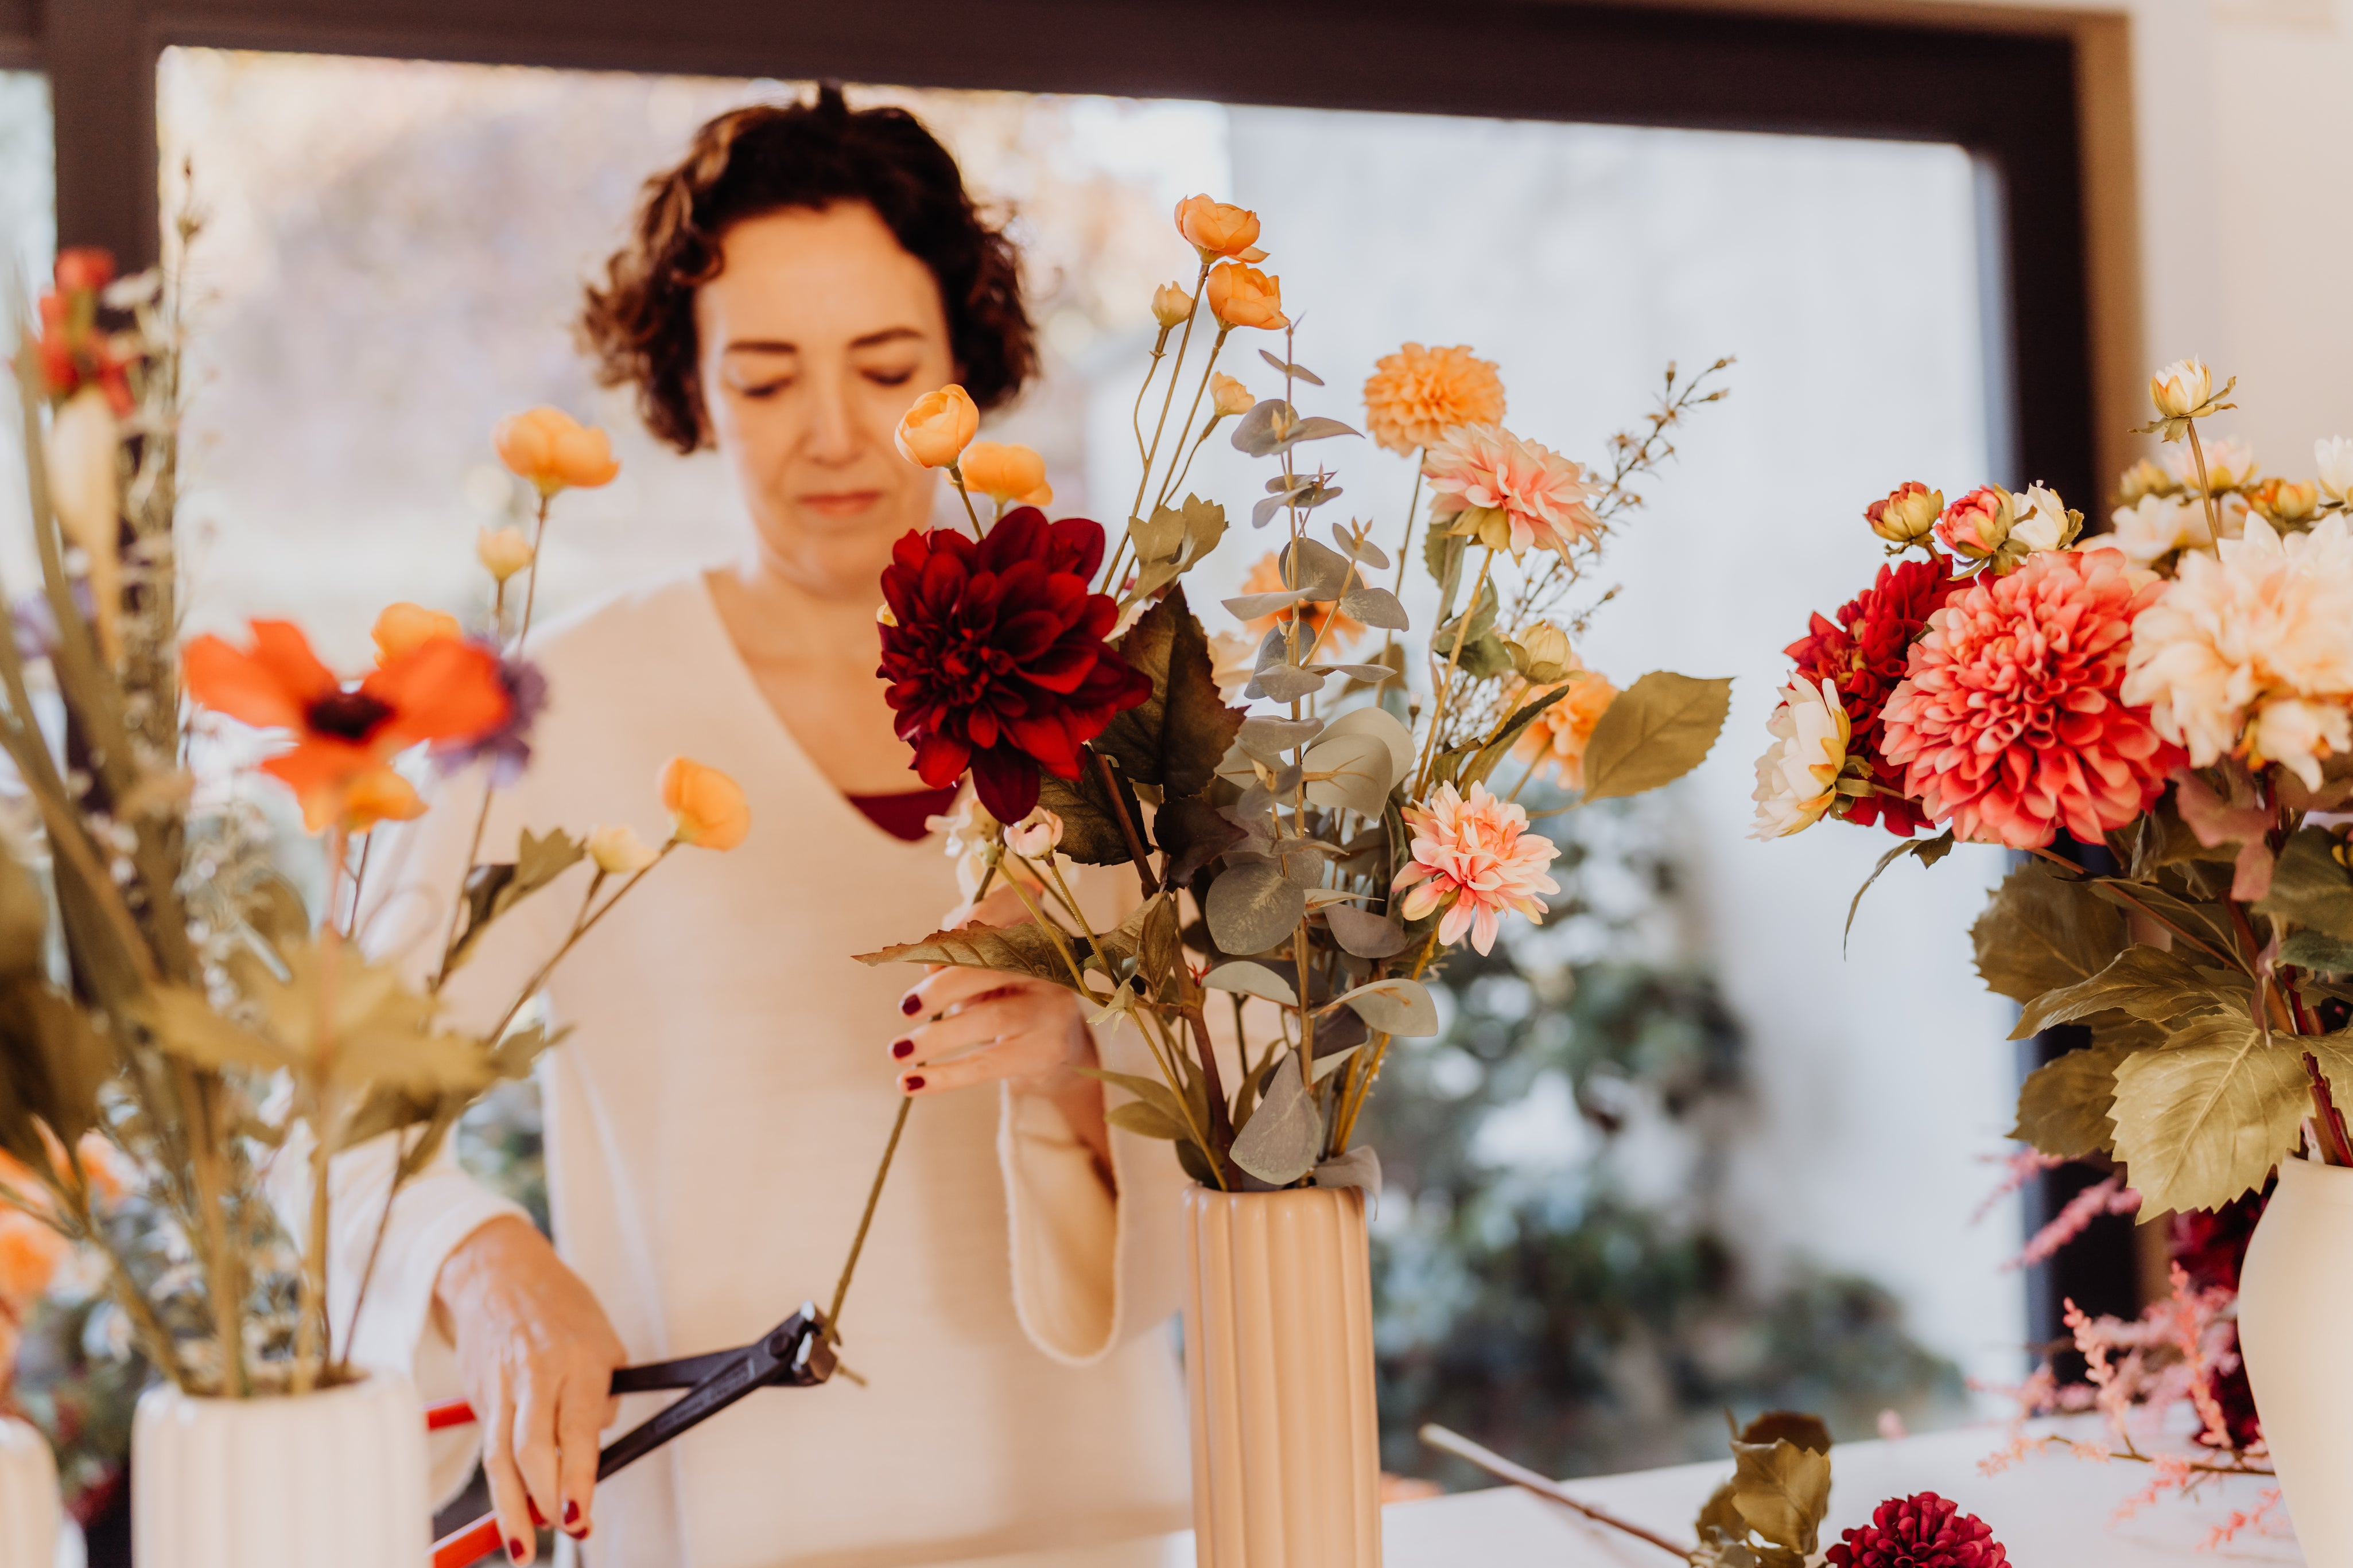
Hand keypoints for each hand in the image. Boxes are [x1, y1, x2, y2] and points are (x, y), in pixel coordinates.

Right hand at [435, 1216, 626, 1562]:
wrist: (497, 1272)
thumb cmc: (562, 1309)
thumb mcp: (604, 1342)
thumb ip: (602, 1398)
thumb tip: (592, 1452)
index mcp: (577, 1360)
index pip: (575, 1428)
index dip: (577, 1475)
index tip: (580, 1514)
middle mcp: (535, 1375)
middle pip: (530, 1450)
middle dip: (544, 1499)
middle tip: (565, 1529)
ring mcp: (500, 1387)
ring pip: (499, 1458)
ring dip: (510, 1508)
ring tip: (522, 1548)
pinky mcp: (478, 1396)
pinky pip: (490, 1446)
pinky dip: (500, 1483)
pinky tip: (510, 1510)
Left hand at [889, 885, 1110, 1172]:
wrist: (1052, 1049)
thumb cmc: (1005, 995)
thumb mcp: (984, 967)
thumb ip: (958, 955)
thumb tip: (929, 971)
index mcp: (1036, 929)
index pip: (1013, 902)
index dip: (971, 921)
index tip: (930, 953)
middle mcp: (1053, 963)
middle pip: (996, 965)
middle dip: (943, 987)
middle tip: (904, 1008)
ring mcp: (1054, 1007)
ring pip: (991, 1018)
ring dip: (937, 1036)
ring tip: (898, 1050)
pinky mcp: (1048, 1051)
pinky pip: (989, 1064)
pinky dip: (945, 1076)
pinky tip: (911, 1082)